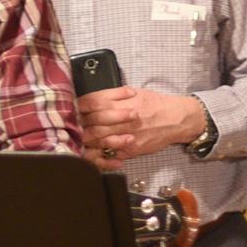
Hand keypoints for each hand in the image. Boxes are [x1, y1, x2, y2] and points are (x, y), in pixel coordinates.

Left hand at [78, 87, 206, 164]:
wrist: (177, 119)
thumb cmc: (156, 104)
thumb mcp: (136, 93)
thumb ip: (115, 96)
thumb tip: (93, 99)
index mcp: (123, 101)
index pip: (94, 102)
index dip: (80, 106)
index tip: (72, 108)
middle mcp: (124, 118)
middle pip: (94, 122)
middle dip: (79, 124)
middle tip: (69, 126)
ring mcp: (128, 135)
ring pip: (100, 138)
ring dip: (86, 139)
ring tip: (77, 139)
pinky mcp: (132, 149)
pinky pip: (112, 152)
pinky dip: (100, 153)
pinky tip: (92, 151)